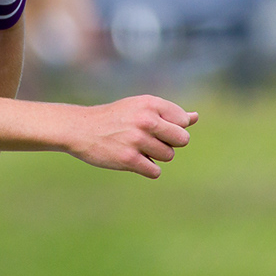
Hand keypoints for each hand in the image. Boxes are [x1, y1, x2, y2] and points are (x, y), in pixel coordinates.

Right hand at [61, 95, 196, 177]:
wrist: (80, 128)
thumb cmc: (115, 118)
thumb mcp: (141, 108)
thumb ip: (169, 113)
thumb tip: (195, 117)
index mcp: (151, 103)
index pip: (183, 121)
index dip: (172, 127)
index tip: (154, 127)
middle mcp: (146, 120)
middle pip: (182, 140)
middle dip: (170, 143)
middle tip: (150, 141)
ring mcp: (137, 140)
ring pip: (168, 156)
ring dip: (156, 156)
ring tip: (137, 148)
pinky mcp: (128, 159)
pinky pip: (155, 171)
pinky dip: (147, 169)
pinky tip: (133, 160)